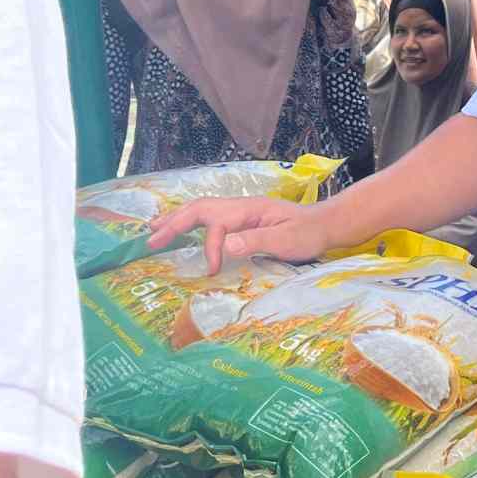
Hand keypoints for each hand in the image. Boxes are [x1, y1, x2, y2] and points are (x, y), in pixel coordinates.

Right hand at [145, 196, 353, 275]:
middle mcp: (241, 207)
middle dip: (174, 223)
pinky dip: (191, 222)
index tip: (213, 271)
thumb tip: (225, 245)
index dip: (210, 247)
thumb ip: (256, 241)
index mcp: (249, 209)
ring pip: (202, 211)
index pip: (217, 224)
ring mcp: (241, 212)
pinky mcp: (242, 221)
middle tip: (151, 241)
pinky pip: (210, 218)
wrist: (326, 225)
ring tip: (153, 231)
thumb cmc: (309, 234)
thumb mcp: (287, 241)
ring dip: (178, 219)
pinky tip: (182, 230)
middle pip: (200, 209)